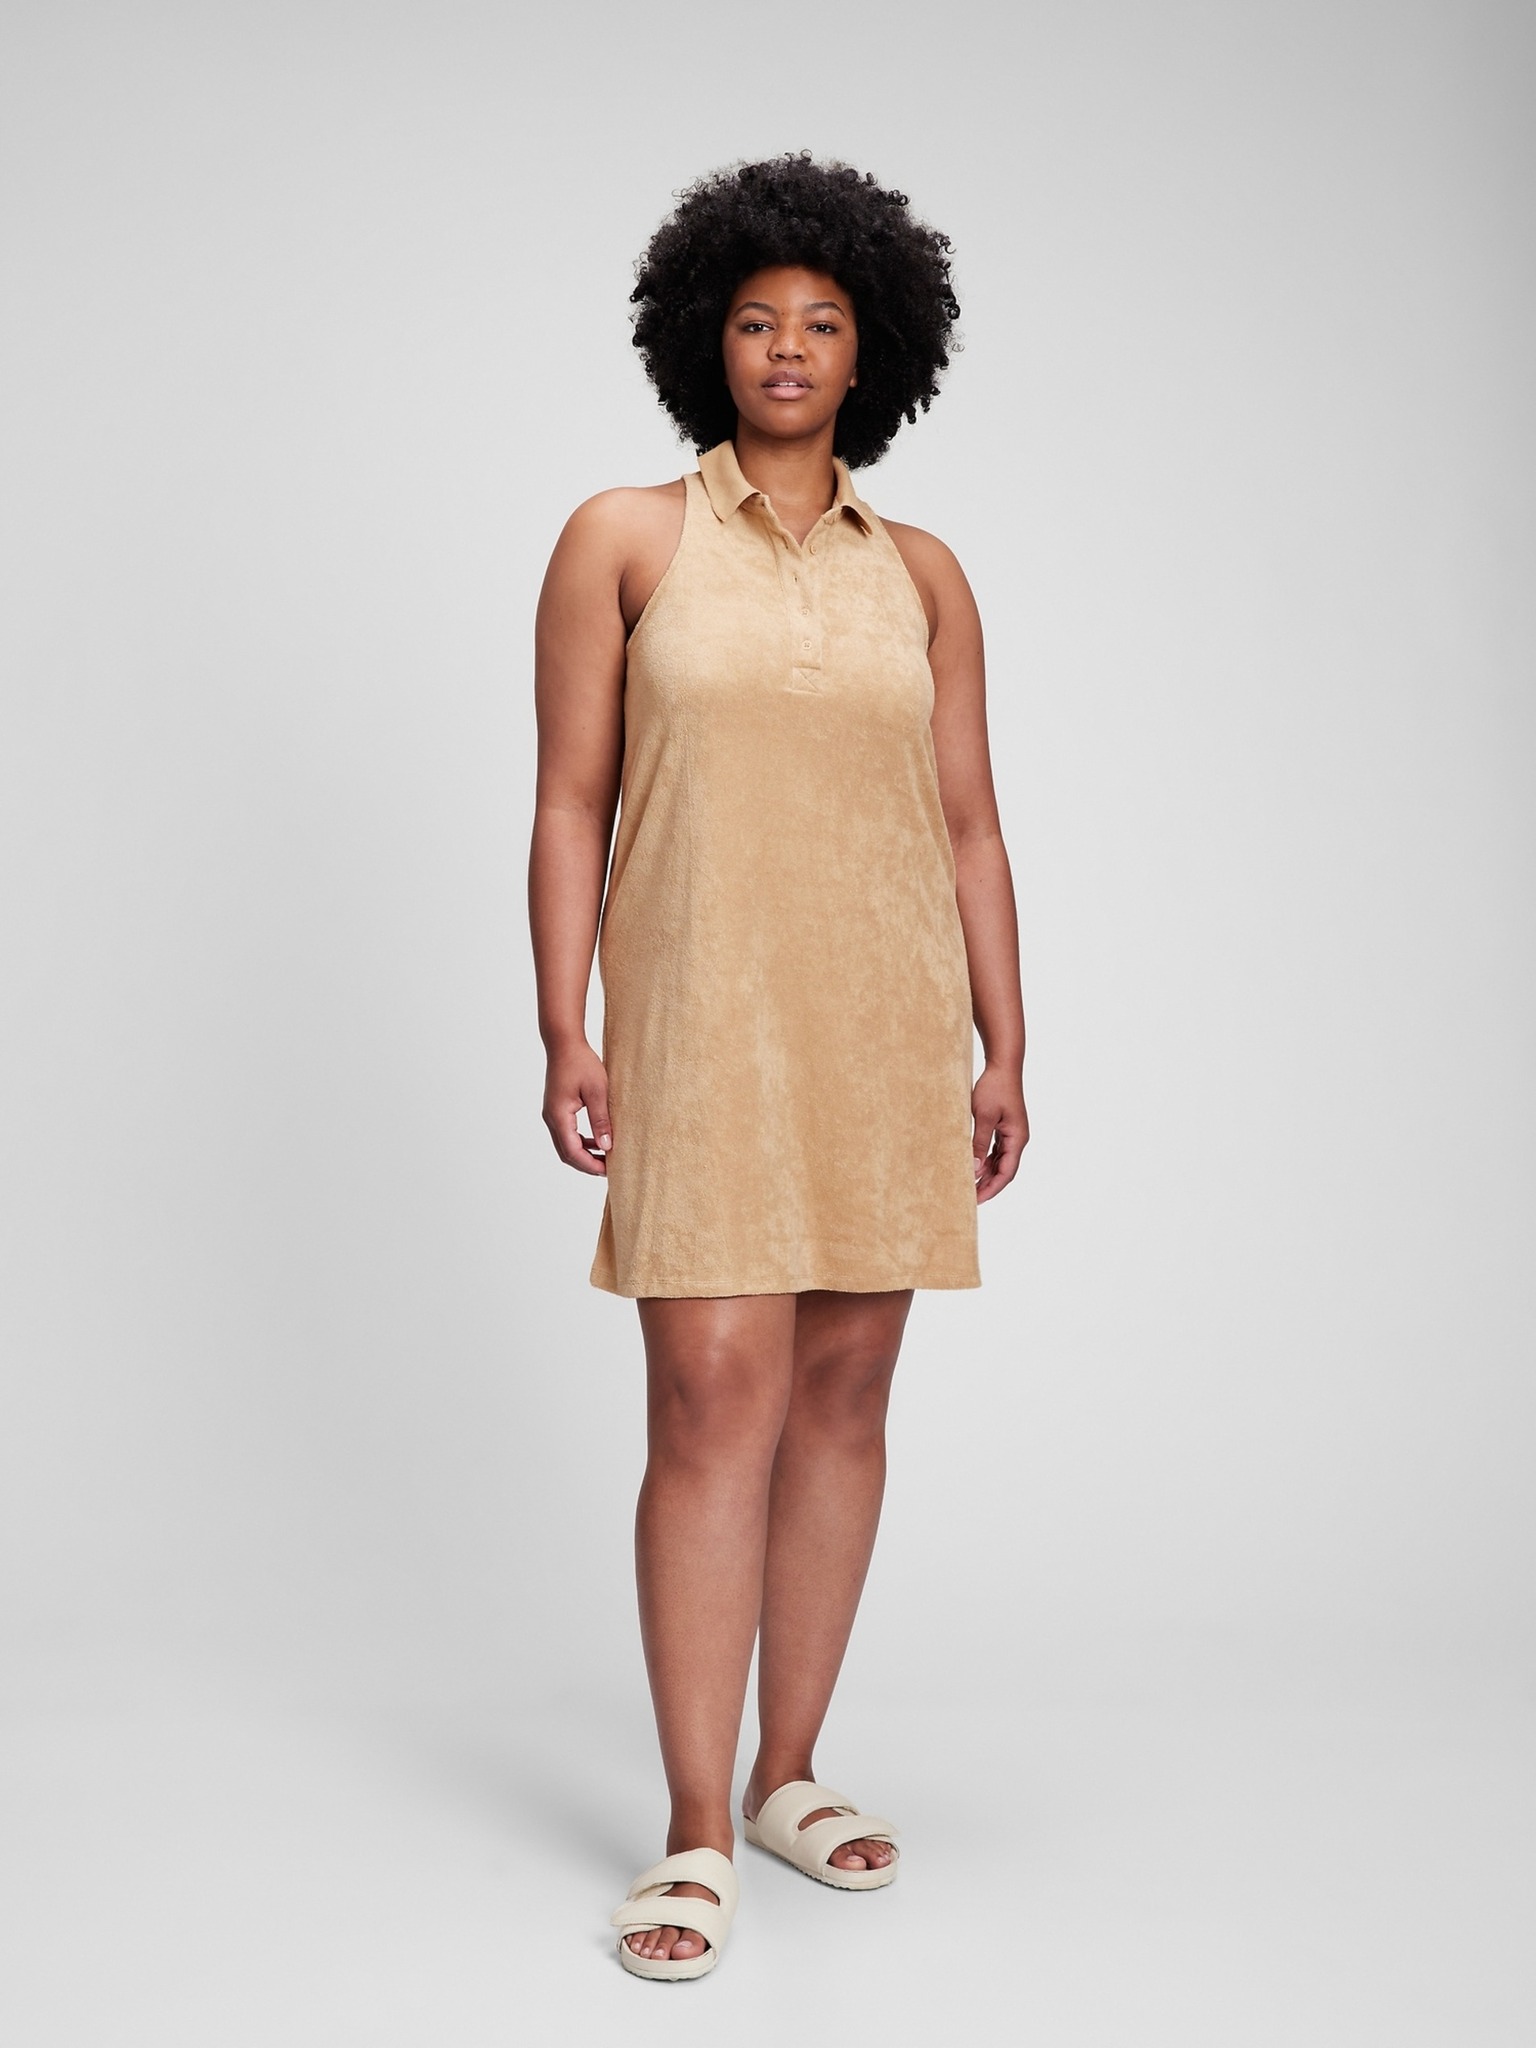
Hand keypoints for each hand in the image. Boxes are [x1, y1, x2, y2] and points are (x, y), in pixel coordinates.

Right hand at [542, 1040, 613, 1174]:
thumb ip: (601, 1120)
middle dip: (587, 1164)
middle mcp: (551, 1118)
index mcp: (559, 1115)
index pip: (572, 1151)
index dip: (590, 1164)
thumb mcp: (597, 1091)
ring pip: (565, 1145)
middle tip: (609, 1169)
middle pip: (566, 1153)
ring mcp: (552, 1114)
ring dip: (584, 1154)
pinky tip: (597, 1140)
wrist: (564, 1044)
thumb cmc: (581, 1062)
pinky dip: (580, 1142)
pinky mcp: (556, 1110)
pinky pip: (566, 1134)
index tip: (608, 1170)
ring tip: (605, 1158)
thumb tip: (607, 1146)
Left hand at [972, 1062, 1027, 1202]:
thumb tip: (974, 1168)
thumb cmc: (994, 1088)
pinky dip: (985, 1160)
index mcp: (1017, 1139)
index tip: (976, 1200)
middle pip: (1004, 1170)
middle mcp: (1018, 1139)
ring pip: (999, 1162)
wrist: (1002, 1066)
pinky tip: (973, 1166)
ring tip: (969, 1185)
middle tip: (969, 1197)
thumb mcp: (983, 1117)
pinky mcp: (1004, 1128)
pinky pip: (996, 1151)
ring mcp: (1012, 1134)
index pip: (1006, 1173)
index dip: (991, 1188)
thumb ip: (979, 1143)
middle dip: (988, 1185)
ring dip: (986, 1174)